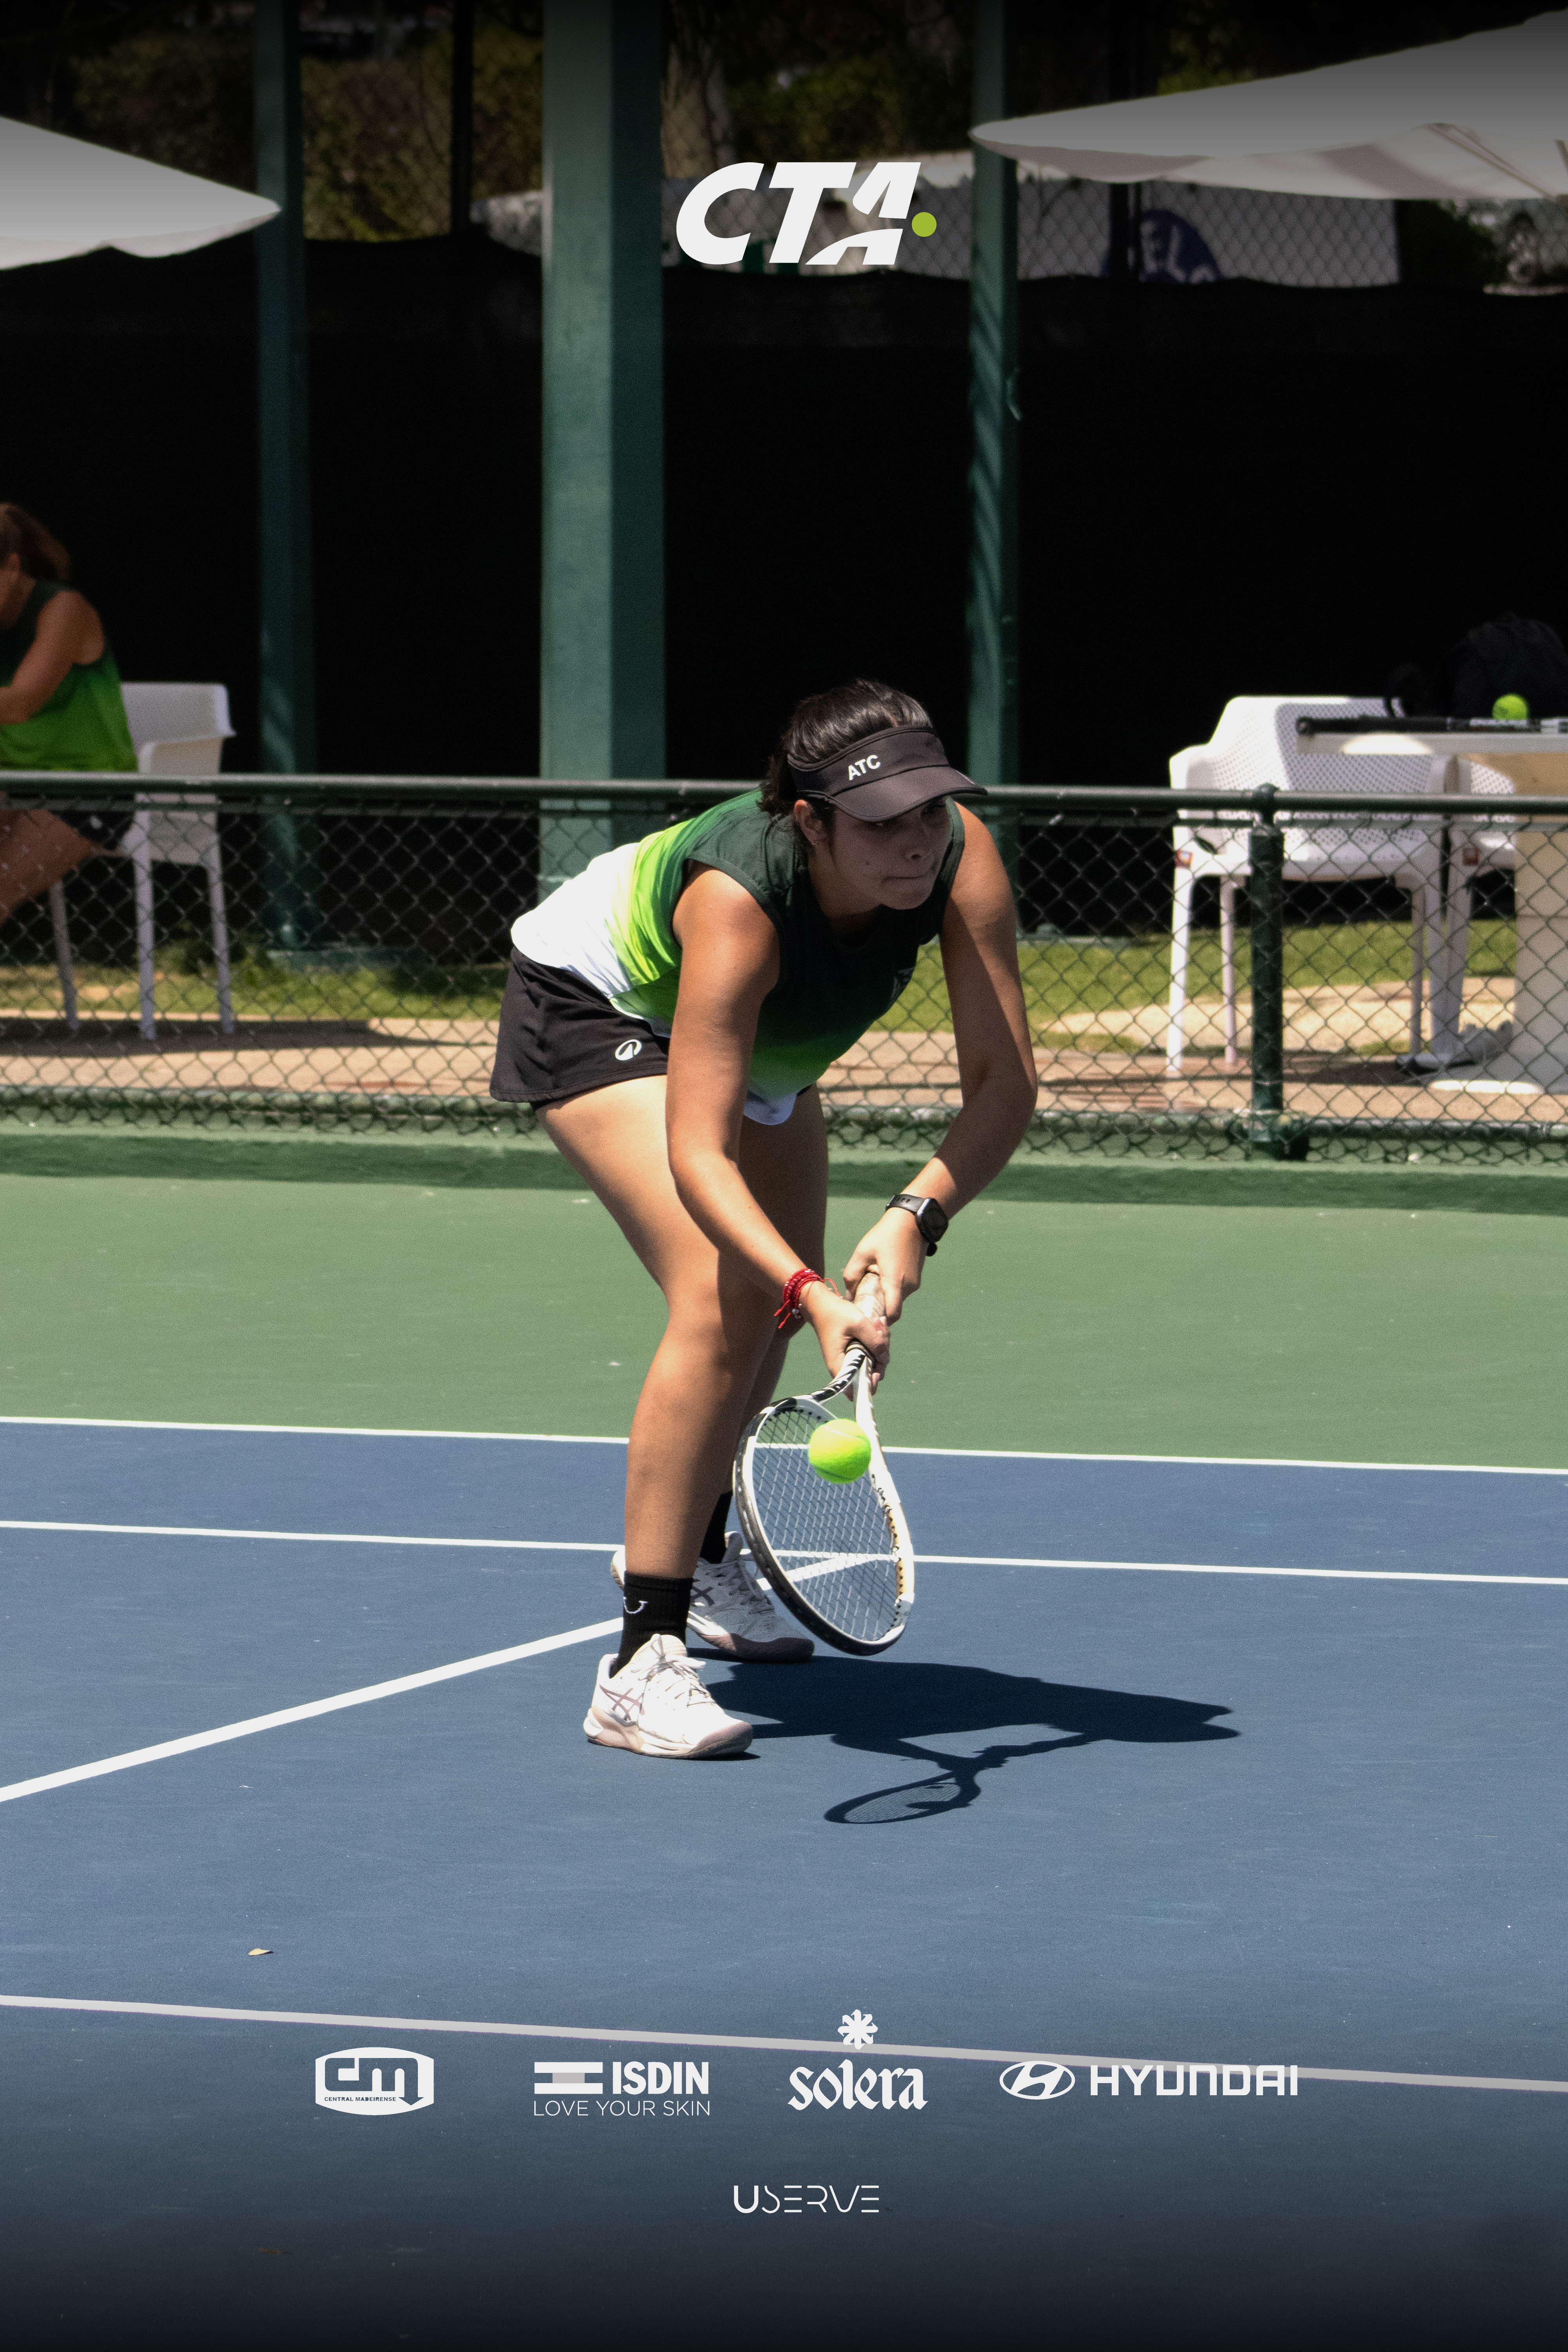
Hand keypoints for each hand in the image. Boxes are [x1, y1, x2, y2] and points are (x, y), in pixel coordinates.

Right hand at [802, 1280, 888, 1390]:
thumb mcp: (859, 1324)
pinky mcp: (852, 1353)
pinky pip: (869, 1352)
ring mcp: (848, 1360)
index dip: (873, 1379)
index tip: (881, 1360)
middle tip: (880, 1328)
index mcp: (839, 1364)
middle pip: (870, 1371)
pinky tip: (876, 1324)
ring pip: (872, 1360)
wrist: (821, 1305)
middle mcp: (843, 1366)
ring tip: (878, 1322)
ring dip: (879, 1342)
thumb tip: (885, 1359)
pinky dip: (875, 1340)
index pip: (858, 1386)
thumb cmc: (836, 1313)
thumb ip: (875, 1342)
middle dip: (881, 1352)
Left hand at [842, 1209, 928, 1324]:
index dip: (880, 1322)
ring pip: (897, 1299)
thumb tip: (848, 1295)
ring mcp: (914, 1283)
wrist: (911, 1220)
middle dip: (879, 1309)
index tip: (867, 1319)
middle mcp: (908, 1286)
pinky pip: (902, 1290)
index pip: (892, 1315)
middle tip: (863, 1301)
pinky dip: (891, 1289)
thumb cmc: (885, 1235)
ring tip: (871, 1284)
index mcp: (894, 1282)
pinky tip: (881, 1277)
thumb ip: (852, 1275)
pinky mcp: (916, 1278)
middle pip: (893, 1309)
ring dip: (885, 1297)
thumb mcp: (862, 1252)